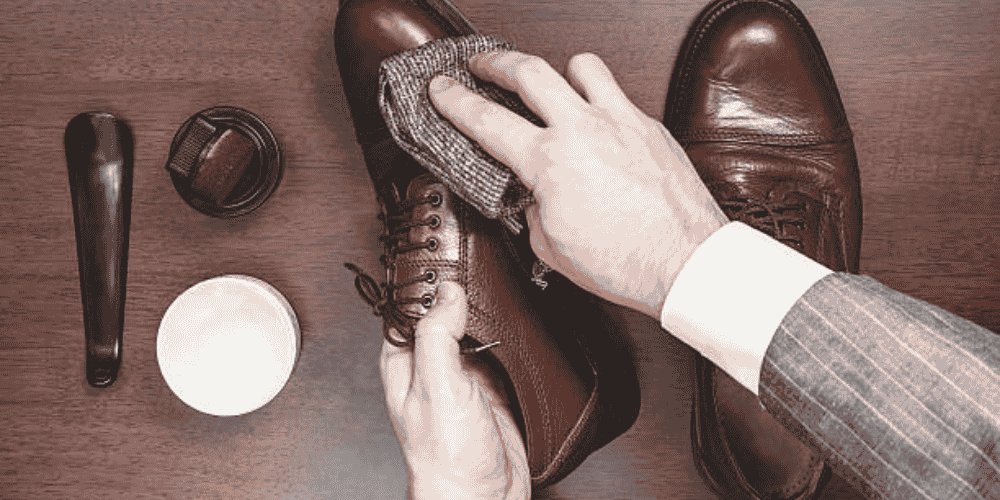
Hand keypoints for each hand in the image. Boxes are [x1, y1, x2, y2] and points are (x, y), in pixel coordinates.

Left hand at [380, 282, 529, 499]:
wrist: (485, 497)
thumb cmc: (446, 459)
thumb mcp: (437, 388)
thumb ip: (438, 337)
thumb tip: (446, 292)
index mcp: (404, 363)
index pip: (407, 309)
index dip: (423, 283)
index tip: (443, 259)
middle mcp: (431, 367)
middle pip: (444, 315)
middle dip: (462, 296)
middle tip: (479, 271)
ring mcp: (463, 377)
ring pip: (474, 331)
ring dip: (489, 318)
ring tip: (501, 298)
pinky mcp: (493, 388)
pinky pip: (501, 352)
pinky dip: (511, 340)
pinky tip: (517, 330)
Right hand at [429, 51, 727, 317]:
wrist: (685, 263)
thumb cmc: (625, 262)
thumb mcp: (552, 246)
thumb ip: (532, 210)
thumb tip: (531, 196)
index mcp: (550, 161)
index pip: (486, 120)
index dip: (455, 101)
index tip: (441, 88)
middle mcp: (584, 130)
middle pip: (528, 70)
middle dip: (496, 61)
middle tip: (482, 63)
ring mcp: (621, 121)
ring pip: (581, 65)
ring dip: (557, 70)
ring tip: (550, 82)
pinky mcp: (650, 126)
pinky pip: (617, 94)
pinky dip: (598, 99)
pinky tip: (595, 120)